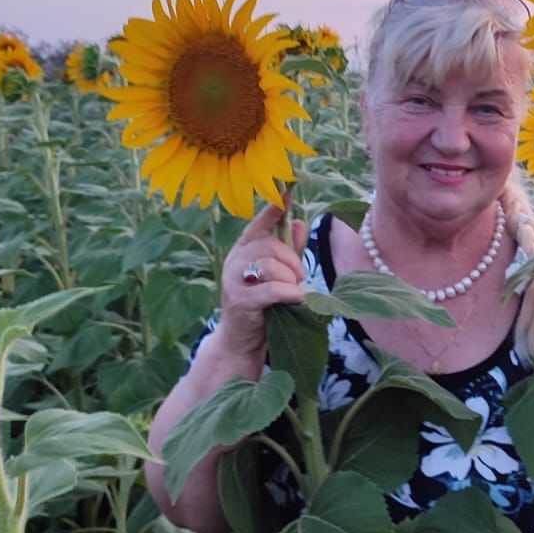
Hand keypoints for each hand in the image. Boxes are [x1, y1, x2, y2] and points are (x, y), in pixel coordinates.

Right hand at [215, 199, 309, 360]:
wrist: (241, 341)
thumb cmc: (261, 305)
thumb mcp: (277, 274)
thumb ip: (289, 250)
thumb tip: (299, 221)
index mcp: (243, 250)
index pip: (258, 224)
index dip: (272, 209)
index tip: (287, 192)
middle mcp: (235, 261)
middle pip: (269, 245)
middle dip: (291, 260)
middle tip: (300, 277)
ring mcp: (234, 280)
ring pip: (270, 266)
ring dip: (290, 279)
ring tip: (294, 291)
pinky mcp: (240, 301)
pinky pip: (272, 289)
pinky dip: (289, 293)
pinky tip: (297, 299)